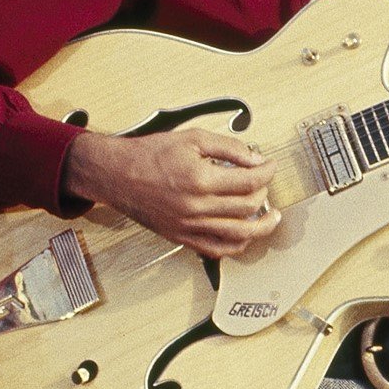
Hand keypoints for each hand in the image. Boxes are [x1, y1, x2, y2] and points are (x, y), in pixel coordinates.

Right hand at [64, 127, 281, 259]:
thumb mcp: (191, 138)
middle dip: (263, 193)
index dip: (267, 172)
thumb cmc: (150, 154)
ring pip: (239, 235)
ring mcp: (190, 226)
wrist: (116, 174)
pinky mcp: (182, 238)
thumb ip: (228, 147)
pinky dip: (237, 245)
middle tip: (263, 182)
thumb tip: (256, 159)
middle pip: (248, 207)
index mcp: (200, 180)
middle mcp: (197, 207)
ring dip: (261, 226)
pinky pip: (218, 250)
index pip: (249, 181)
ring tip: (272, 217)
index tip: (270, 166)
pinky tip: (246, 234)